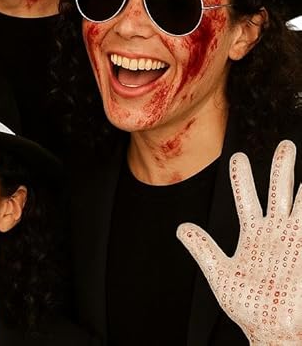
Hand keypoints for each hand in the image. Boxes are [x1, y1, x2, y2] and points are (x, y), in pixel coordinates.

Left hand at [177, 140, 301, 345]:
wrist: (273, 333)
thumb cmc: (249, 308)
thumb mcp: (219, 274)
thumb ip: (203, 249)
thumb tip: (181, 227)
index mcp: (254, 235)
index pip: (247, 198)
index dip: (243, 178)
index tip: (238, 156)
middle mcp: (277, 234)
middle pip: (280, 193)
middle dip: (283, 169)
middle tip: (286, 145)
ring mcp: (296, 244)